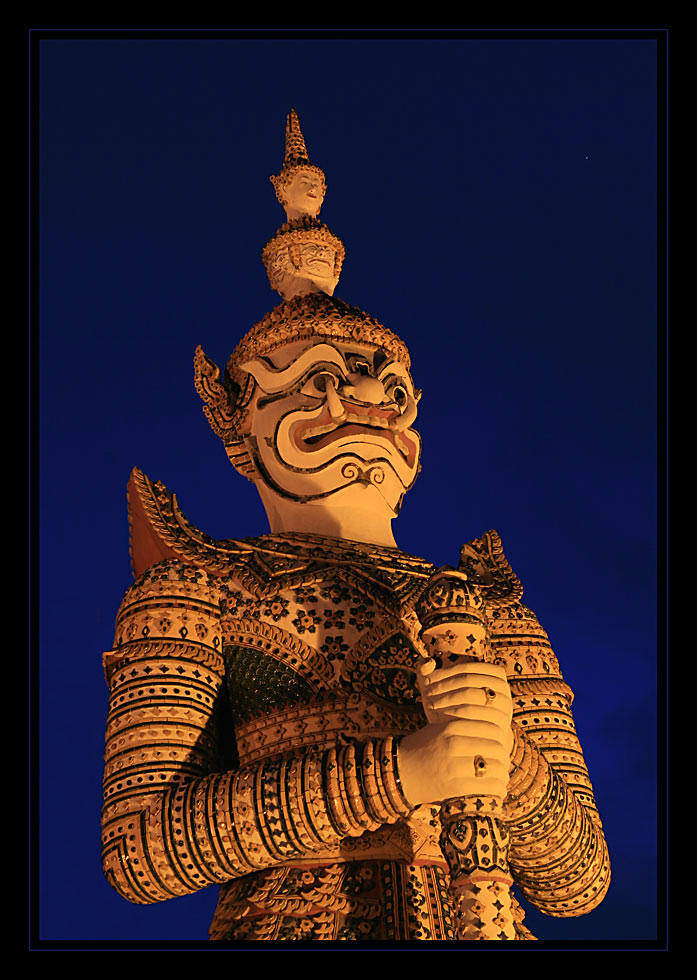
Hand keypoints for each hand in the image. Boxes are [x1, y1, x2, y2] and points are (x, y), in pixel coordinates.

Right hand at [396, 659, 512, 806]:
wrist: (398, 772)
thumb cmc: (423, 749)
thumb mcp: (440, 729)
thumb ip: (465, 726)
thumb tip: (498, 730)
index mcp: (452, 726)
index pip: (492, 728)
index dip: (502, 738)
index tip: (502, 745)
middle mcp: (454, 743)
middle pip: (496, 748)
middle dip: (504, 758)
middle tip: (504, 765)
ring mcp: (454, 765)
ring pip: (494, 768)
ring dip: (503, 776)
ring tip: (502, 779)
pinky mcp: (453, 786)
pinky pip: (485, 787)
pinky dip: (496, 791)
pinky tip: (497, 791)